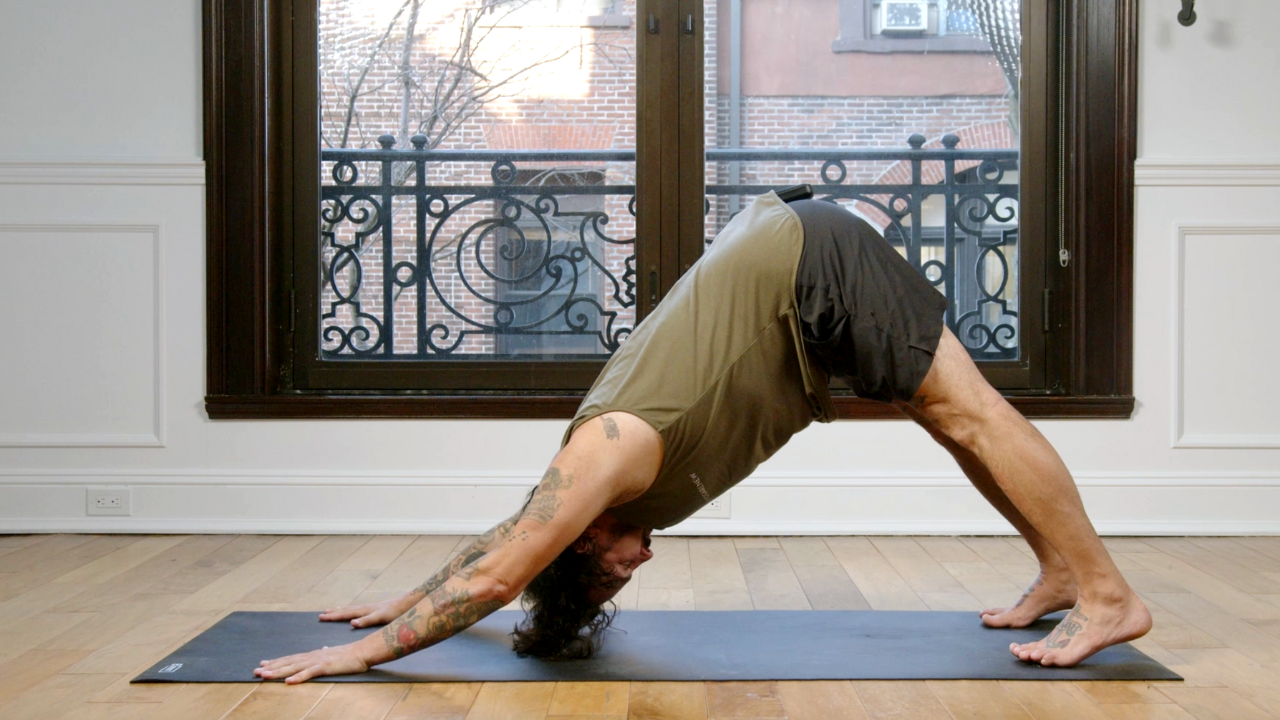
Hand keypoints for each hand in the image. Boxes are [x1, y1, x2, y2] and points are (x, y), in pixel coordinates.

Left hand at [254, 642, 369, 683]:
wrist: (362, 651)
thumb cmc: (349, 655)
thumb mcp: (334, 653)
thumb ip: (326, 653)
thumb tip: (323, 649)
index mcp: (313, 655)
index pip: (291, 658)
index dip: (276, 662)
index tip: (263, 664)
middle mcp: (312, 656)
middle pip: (288, 662)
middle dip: (271, 667)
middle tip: (256, 671)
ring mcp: (318, 661)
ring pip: (294, 667)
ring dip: (278, 672)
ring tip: (264, 675)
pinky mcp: (325, 667)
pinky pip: (309, 673)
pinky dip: (298, 677)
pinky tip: (288, 682)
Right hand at [318, 594, 418, 627]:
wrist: (406, 604)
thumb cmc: (394, 612)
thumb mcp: (380, 618)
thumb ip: (366, 620)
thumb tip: (351, 623)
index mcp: (364, 611)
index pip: (345, 614)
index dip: (333, 616)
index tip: (320, 617)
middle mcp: (365, 608)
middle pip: (345, 610)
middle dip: (333, 613)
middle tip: (321, 614)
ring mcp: (369, 608)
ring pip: (351, 609)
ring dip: (340, 610)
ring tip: (332, 610)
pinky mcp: (375, 610)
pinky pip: (358, 610)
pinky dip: (351, 611)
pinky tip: (353, 613)